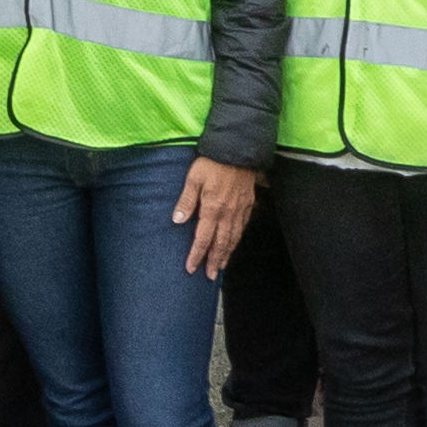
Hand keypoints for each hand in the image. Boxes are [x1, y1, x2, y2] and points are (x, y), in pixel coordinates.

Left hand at [171, 156, 262, 279]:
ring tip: (222, 266)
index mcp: (213, 209)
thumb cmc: (213, 162)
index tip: (191, 269)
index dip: (197, 255)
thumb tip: (177, 221)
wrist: (239, 150)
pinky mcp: (248, 203)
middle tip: (211, 276)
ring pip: (234, 238)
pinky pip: (243, 226)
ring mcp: (240, 209)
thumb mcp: (194, 178)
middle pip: (221, 244)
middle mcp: (228, 213)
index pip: (203, 239)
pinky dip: (238, 239)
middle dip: (215, 262)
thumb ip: (186, 200)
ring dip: (227, 254)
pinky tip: (234, 243)